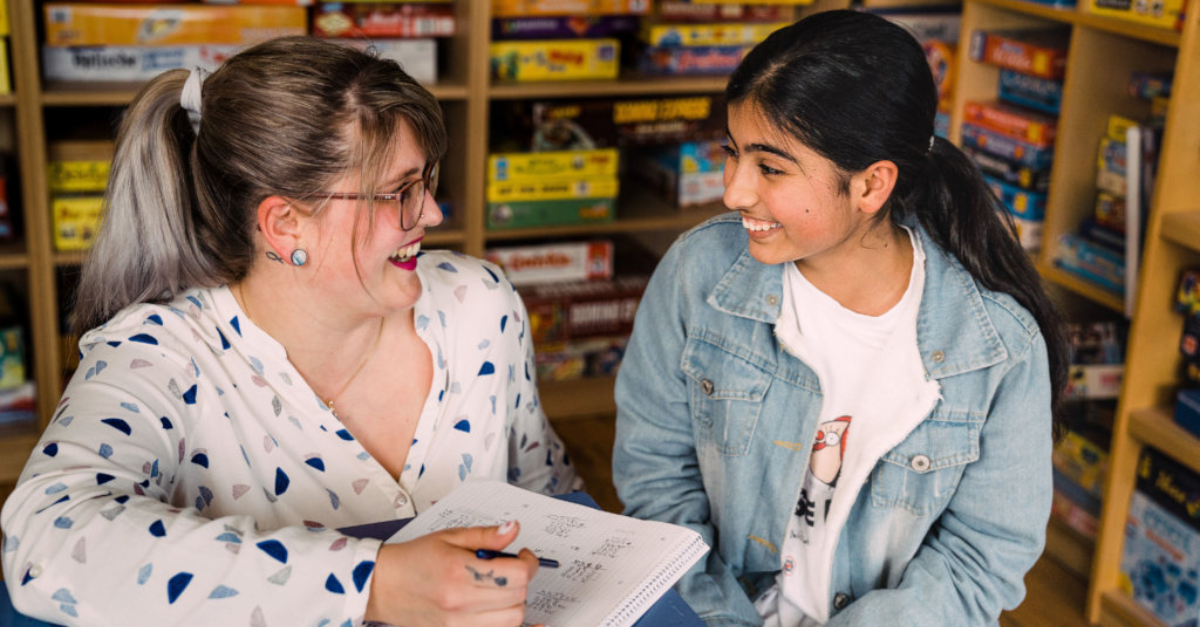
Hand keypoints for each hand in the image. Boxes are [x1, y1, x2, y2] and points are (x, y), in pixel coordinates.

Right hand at [365, 521, 540, 626]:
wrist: (382, 585)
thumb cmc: (414, 559)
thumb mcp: (450, 537)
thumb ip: (486, 536)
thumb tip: (513, 529)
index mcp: (459, 572)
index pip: (517, 575)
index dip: (529, 563)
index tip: (523, 556)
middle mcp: (459, 602)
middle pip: (518, 598)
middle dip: (522, 581)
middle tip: (511, 569)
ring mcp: (457, 624)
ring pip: (511, 620)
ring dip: (514, 602)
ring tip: (500, 589)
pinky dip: (503, 622)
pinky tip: (501, 609)